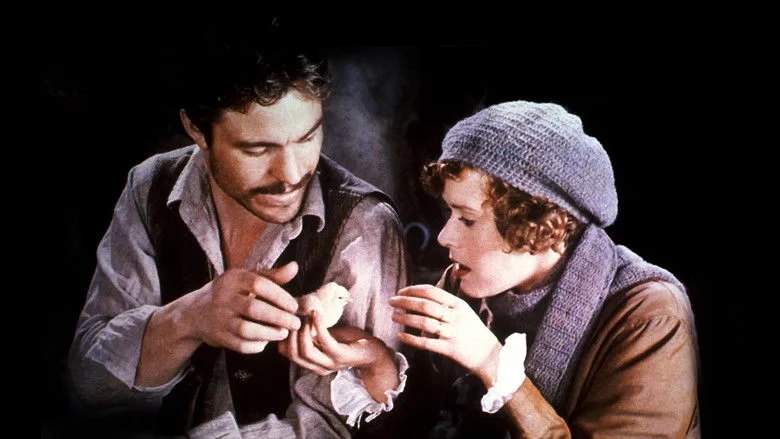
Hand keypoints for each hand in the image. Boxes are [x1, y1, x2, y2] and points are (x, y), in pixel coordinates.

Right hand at [185, 261, 301, 353]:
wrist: (195, 312)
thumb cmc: (231, 292)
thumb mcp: (247, 278)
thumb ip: (272, 275)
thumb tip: (295, 266)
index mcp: (233, 279)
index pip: (259, 284)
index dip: (280, 296)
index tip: (294, 306)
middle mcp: (224, 298)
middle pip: (254, 309)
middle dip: (279, 317)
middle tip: (295, 323)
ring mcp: (219, 318)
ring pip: (246, 329)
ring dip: (269, 333)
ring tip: (283, 333)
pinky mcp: (217, 336)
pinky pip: (240, 345)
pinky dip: (256, 345)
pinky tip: (266, 341)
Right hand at [279, 311, 399, 401]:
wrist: (374, 350)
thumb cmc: (350, 341)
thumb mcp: (326, 336)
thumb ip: (311, 332)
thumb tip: (295, 316)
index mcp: (313, 363)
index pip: (287, 354)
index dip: (283, 336)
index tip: (288, 319)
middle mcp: (319, 367)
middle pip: (292, 354)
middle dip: (290, 333)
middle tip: (294, 316)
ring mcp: (330, 363)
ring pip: (305, 351)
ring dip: (302, 330)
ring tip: (305, 315)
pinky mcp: (340, 355)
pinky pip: (324, 341)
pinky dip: (318, 325)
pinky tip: (316, 313)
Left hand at [389, 284, 500, 374]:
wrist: (490, 355)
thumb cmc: (474, 331)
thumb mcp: (465, 312)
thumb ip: (448, 304)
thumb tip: (423, 296)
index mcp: (459, 305)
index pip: (432, 292)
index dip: (413, 290)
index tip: (401, 291)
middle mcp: (455, 317)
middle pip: (425, 306)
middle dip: (405, 302)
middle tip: (391, 301)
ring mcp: (452, 333)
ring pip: (424, 323)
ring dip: (405, 318)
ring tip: (393, 315)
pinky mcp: (448, 349)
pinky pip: (426, 343)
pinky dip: (412, 339)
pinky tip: (401, 335)